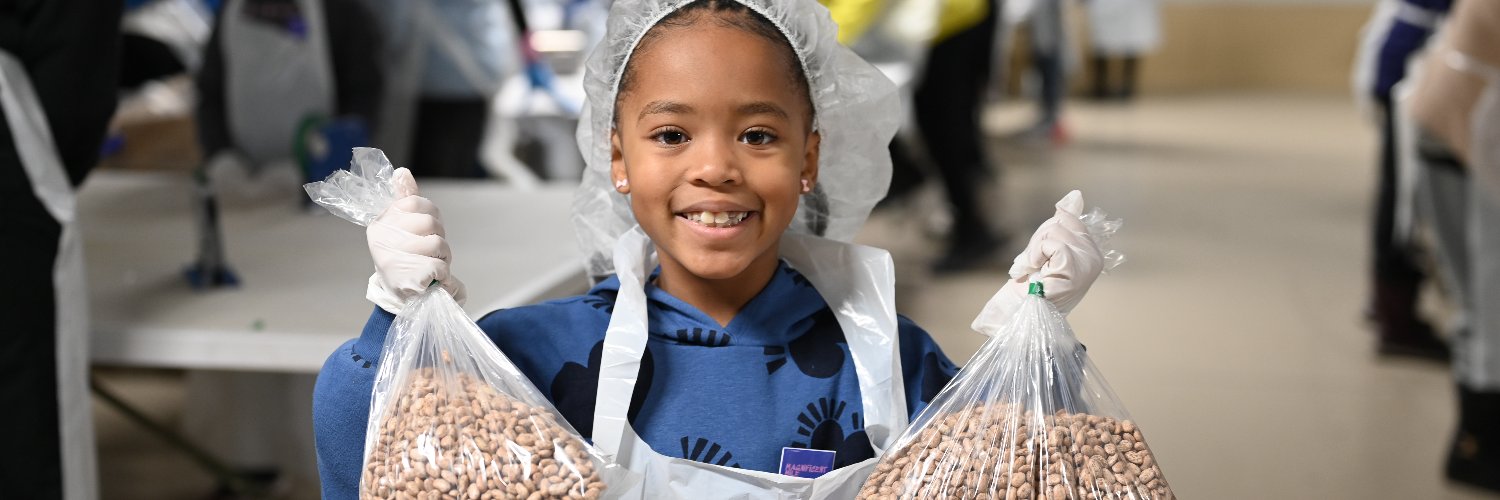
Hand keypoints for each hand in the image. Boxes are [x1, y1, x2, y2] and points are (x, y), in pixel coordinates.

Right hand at [366, 168, 466, 313]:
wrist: (401, 296)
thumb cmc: (405, 257)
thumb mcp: (403, 226)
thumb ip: (405, 199)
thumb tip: (402, 172)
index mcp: (382, 221)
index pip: (418, 204)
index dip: (431, 219)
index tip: (424, 232)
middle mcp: (383, 238)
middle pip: (431, 223)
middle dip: (438, 238)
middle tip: (429, 252)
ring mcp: (394, 258)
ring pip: (438, 244)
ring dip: (443, 258)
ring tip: (431, 266)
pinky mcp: (408, 278)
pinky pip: (440, 267)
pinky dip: (444, 275)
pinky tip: (434, 280)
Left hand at [971, 190, 1105, 333]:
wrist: (1020, 315)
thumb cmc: (1031, 285)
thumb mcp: (1047, 247)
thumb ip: (1063, 223)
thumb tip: (1075, 194)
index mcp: (1090, 250)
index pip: (1068, 218)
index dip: (1046, 232)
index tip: (1039, 256)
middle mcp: (1094, 256)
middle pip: (1059, 222)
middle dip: (1037, 241)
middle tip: (1032, 265)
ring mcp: (1087, 263)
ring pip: (1053, 231)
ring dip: (1033, 250)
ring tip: (1032, 270)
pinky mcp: (1075, 268)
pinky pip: (1051, 244)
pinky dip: (1036, 255)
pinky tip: (1034, 271)